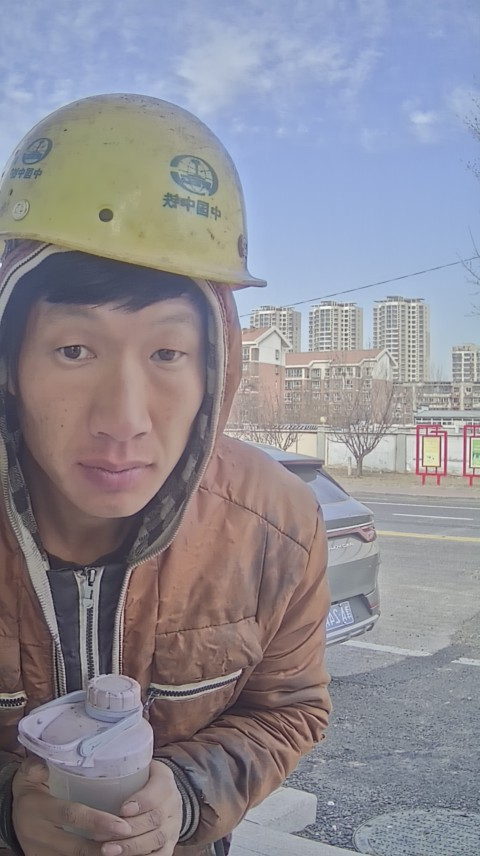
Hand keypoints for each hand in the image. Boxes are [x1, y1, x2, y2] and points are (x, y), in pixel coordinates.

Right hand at [12, 757, 132, 854]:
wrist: (8, 816)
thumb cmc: (29, 789)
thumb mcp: (28, 774)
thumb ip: (36, 767)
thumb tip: (45, 765)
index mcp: (37, 809)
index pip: (70, 816)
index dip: (97, 821)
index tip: (122, 825)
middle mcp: (39, 835)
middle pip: (76, 846)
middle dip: (103, 846)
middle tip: (129, 839)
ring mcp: (41, 853)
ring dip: (98, 855)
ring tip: (124, 849)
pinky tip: (110, 853)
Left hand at [99, 761, 182, 855]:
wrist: (166, 797)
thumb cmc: (144, 781)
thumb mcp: (140, 769)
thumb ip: (125, 768)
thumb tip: (95, 765)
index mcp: (165, 781)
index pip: (158, 791)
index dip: (142, 801)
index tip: (122, 809)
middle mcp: (173, 805)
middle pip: (155, 819)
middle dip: (129, 829)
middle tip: (102, 834)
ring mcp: (173, 827)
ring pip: (156, 839)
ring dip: (131, 847)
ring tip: (107, 850)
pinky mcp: (170, 844)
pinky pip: (161, 855)